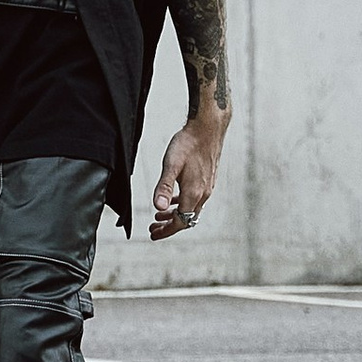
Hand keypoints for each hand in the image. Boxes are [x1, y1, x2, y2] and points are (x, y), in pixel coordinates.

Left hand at [149, 113, 225, 239]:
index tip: (153, 234)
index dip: (165, 231)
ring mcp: (207, 186)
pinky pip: (196, 199)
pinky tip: (176, 199)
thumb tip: (158, 207)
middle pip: (186, 219)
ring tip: (160, 214)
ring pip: (191, 210)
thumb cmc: (188, 143)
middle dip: (169, 226)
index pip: (179, 222)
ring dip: (176, 215)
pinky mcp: (208, 179)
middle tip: (153, 227)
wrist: (208, 127)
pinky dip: (183, 205)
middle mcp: (203, 193)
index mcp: (194, 193)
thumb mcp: (171, 165)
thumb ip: (165, 188)